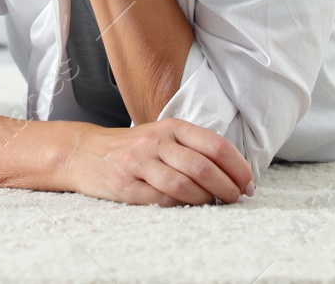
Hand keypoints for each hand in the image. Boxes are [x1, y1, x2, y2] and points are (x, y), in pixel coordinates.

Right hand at [69, 118, 253, 205]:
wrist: (85, 153)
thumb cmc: (132, 148)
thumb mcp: (162, 136)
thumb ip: (193, 148)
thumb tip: (234, 173)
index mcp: (172, 127)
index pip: (216, 146)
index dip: (238, 168)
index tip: (249, 184)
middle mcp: (156, 142)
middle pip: (203, 168)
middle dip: (228, 188)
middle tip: (237, 198)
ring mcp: (140, 164)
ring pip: (185, 186)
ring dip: (207, 200)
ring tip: (215, 204)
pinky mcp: (127, 187)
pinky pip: (162, 201)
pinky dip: (181, 207)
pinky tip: (188, 207)